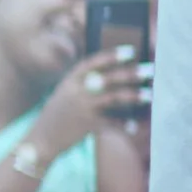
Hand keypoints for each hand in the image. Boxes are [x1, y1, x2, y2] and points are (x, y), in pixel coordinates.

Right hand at [30, 46, 151, 157]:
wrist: (41, 140)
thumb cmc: (58, 115)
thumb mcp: (65, 93)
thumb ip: (83, 84)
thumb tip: (112, 77)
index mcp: (70, 80)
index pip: (93, 63)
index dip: (112, 56)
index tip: (130, 51)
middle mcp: (76, 91)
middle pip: (108, 78)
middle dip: (131, 74)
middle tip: (149, 70)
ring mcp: (82, 108)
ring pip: (113, 98)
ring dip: (133, 96)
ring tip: (149, 95)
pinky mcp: (87, 125)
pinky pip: (111, 122)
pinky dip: (124, 124)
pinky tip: (134, 125)